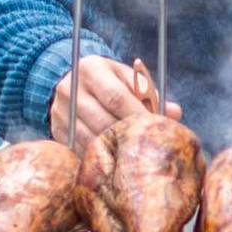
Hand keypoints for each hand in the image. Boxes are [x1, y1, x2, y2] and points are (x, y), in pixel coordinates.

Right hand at [50, 55, 181, 152]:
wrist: (66, 81)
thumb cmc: (107, 79)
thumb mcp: (126, 77)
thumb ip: (149, 93)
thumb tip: (174, 112)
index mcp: (91, 69)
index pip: (116, 97)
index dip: (137, 115)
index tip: (154, 129)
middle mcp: (70, 89)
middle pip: (101, 120)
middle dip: (127, 135)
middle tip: (147, 147)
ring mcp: (60, 112)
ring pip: (89, 138)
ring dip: (113, 150)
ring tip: (134, 157)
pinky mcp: (57, 131)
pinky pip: (79, 150)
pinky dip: (99, 157)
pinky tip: (115, 162)